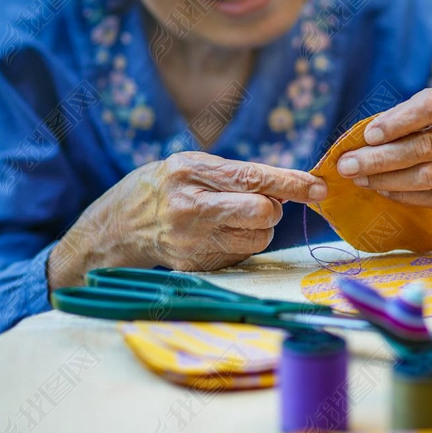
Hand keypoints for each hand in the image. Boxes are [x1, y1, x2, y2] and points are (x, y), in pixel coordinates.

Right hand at [47, 152, 326, 284]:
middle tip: (261, 203)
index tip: (318, 186)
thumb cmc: (160, 187)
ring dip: (258, 229)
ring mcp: (190, 240)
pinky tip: (216, 237)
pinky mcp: (193, 266)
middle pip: (262, 213)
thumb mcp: (188, 165)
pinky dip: (240, 245)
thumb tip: (284, 191)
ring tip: (232, 218)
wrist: (113, 228)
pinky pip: (240, 257)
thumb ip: (232, 175)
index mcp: (190, 172)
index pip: (253, 178)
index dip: (291, 182)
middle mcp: (190, 206)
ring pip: (257, 238)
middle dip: (272, 209)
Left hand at [334, 80, 431, 225]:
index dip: (399, 121)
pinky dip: (403, 195)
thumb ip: (401, 118)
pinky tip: (382, 190)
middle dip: (381, 158)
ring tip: (359, 178)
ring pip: (427, 176)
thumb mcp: (428, 110)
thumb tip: (360, 141)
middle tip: (347, 165)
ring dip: (387, 179)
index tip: (368, 135)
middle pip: (425, 146)